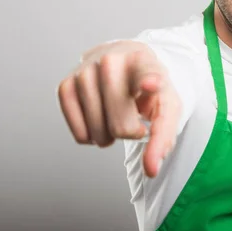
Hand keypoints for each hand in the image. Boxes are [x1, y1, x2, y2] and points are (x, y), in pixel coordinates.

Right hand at [58, 41, 180, 177]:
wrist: (124, 62)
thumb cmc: (148, 88)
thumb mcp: (166, 106)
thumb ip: (163, 138)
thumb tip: (151, 169)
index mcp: (144, 61)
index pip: (147, 73)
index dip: (150, 81)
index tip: (152, 84)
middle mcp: (111, 60)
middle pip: (121, 125)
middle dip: (130, 132)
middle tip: (134, 117)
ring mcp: (85, 71)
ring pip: (98, 132)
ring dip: (110, 135)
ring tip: (116, 114)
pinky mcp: (65, 85)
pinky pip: (80, 135)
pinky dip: (92, 136)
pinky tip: (99, 118)